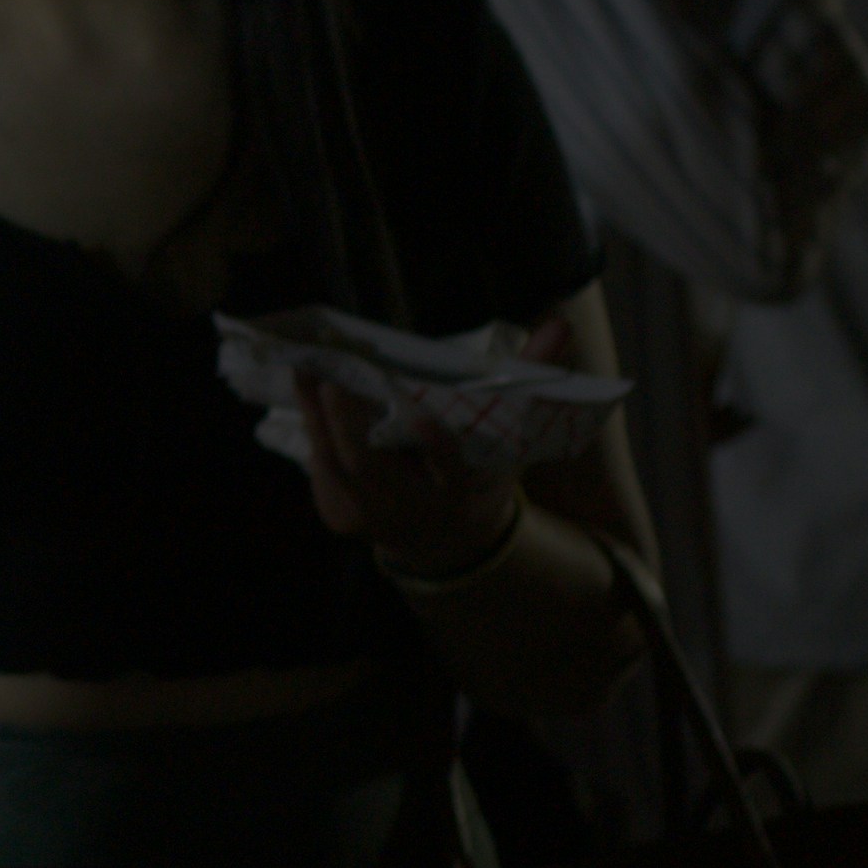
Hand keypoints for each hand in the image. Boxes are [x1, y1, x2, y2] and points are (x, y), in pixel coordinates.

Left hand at [290, 335, 551, 579]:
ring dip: (317, 413)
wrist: (444, 542)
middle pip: (371, 467)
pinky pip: (321, 467)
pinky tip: (307, 388)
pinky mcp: (338, 518)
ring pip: (335, 463)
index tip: (424, 416)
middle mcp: (413, 512)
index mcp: (461, 495)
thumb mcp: (508, 439)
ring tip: (308, 365)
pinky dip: (314, 426)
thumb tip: (560, 324)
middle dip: (347, 420)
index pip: (451, 473)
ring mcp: (370, 519)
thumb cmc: (477, 476)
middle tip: (335, 373)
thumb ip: (528, 382)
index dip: (437, 447)